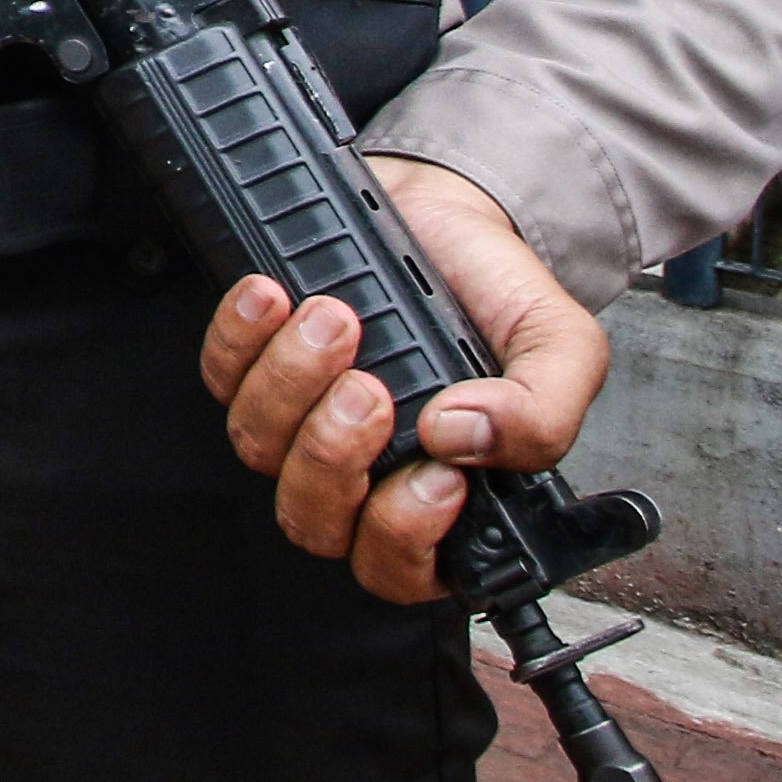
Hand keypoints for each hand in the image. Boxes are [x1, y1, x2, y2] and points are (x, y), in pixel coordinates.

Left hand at [198, 157, 609, 602]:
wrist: (449, 211)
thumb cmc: (499, 293)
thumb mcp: (560, 348)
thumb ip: (541, 410)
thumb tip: (464, 435)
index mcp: (445, 497)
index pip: (402, 570)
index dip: (404, 536)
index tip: (435, 475)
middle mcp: (364, 477)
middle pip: (314, 520)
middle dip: (332, 456)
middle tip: (369, 388)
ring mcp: (301, 424)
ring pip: (261, 449)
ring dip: (289, 386)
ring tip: (336, 319)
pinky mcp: (255, 367)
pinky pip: (220, 376)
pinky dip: (239, 338)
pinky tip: (275, 297)